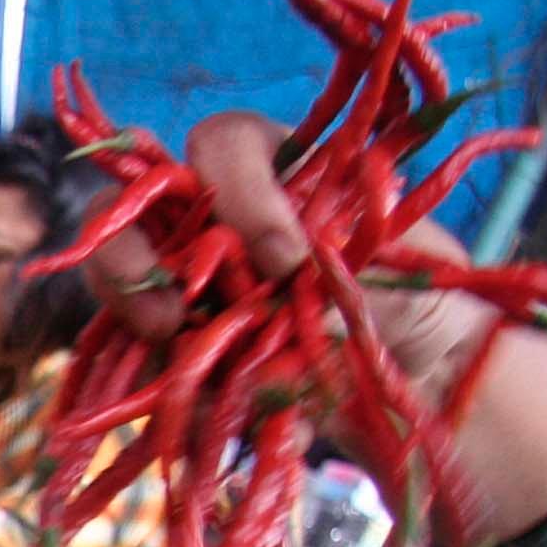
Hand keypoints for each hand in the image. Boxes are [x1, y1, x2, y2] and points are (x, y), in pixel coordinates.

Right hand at [80, 110, 546, 546]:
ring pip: (121, 276)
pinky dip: (166, 380)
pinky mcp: (182, 346)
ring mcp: (190, 281)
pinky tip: (214, 402)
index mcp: (275, 168)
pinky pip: (140, 355)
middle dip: (132, 253)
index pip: (221, 145)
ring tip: (171, 346)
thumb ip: (322, 245)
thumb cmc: (418, 295)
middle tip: (168, 312)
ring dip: (129, 308)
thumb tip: (266, 270)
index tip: (285, 259)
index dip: (239, 192)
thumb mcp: (386, 254)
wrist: (425, 377)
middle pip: (133, 205)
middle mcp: (217, 215)